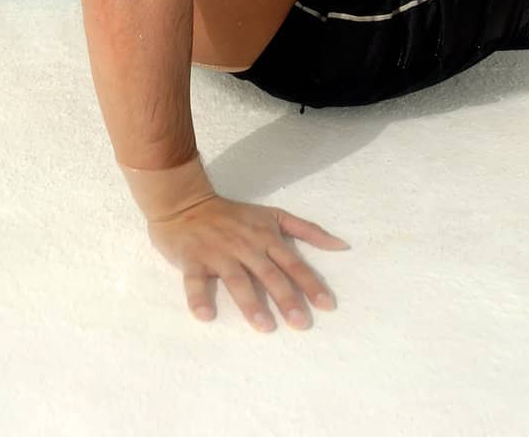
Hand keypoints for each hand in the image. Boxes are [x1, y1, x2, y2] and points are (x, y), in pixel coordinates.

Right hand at [146, 194, 348, 331]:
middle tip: (300, 323)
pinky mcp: (192, 259)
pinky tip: (205, 316)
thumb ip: (307, 230)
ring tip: (264, 326)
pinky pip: (195, 281)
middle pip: (269, 273)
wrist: (185, 202)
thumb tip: (342, 246)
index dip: (310, 283)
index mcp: (265, 237)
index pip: (292, 263)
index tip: (327, 305)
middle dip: (286, 298)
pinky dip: (198, 298)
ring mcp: (218, 253)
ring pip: (236, 279)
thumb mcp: (273, 215)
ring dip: (250, 302)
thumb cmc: (233, 214)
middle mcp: (245, 246)